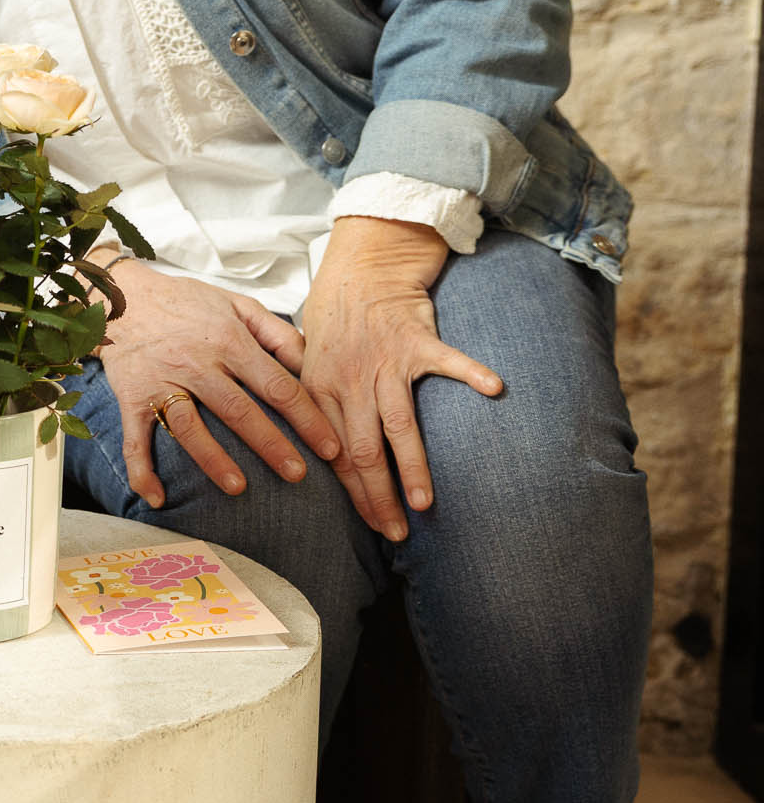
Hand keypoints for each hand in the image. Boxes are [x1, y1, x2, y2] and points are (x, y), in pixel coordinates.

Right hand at [96, 261, 341, 508]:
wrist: (122, 296)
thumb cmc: (186, 301)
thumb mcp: (237, 304)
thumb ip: (277, 332)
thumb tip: (314, 362)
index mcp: (228, 340)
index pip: (276, 385)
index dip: (306, 418)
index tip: (329, 447)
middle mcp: (196, 362)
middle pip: (238, 410)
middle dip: (271, 445)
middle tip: (298, 475)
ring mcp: (162, 382)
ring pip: (189, 427)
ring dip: (212, 459)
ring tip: (239, 488)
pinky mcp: (132, 398)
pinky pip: (135, 438)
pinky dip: (142, 470)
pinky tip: (157, 497)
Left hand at [298, 216, 501, 541]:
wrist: (359, 270)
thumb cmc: (336, 322)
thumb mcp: (307, 363)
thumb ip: (316, 404)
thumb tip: (318, 454)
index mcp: (321, 390)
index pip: (336, 454)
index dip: (353, 493)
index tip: (371, 525)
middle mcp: (350, 380)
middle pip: (363, 450)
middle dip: (379, 496)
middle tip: (396, 531)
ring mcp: (384, 362)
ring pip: (398, 424)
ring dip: (412, 466)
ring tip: (424, 502)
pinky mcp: (416, 340)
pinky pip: (448, 360)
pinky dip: (471, 372)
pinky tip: (494, 390)